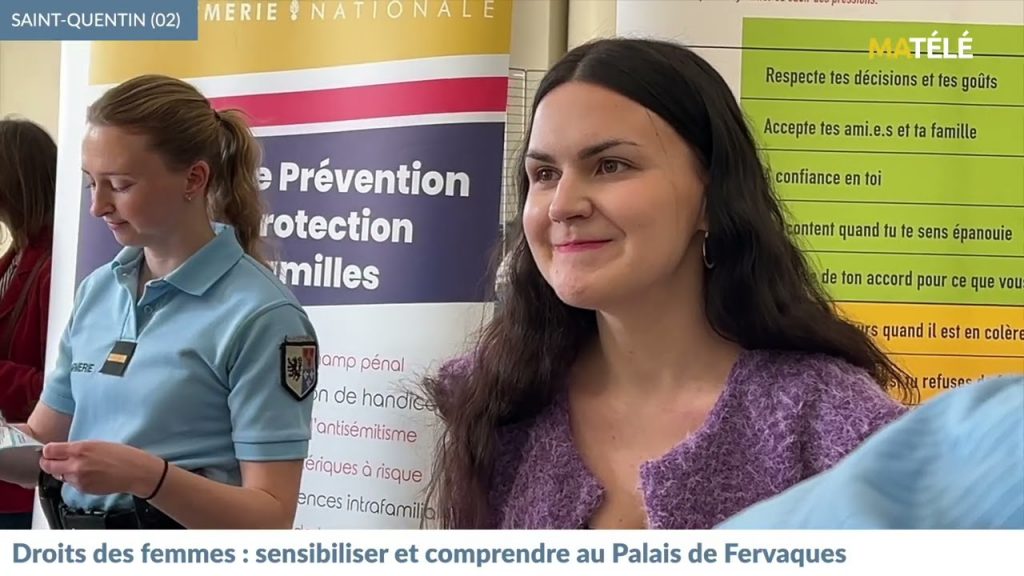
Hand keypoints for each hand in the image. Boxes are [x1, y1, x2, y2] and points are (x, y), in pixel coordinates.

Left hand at [39, 441, 164, 496]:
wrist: (135, 472)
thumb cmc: (123, 456)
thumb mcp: (97, 443)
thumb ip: (77, 448)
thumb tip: (62, 451)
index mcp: (80, 449)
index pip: (49, 450)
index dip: (48, 451)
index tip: (50, 451)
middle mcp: (76, 464)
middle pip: (47, 466)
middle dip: (48, 463)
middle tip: (53, 461)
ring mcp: (78, 479)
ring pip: (59, 475)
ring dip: (63, 472)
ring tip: (78, 468)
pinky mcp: (83, 489)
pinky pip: (70, 484)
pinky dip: (74, 479)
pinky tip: (88, 475)